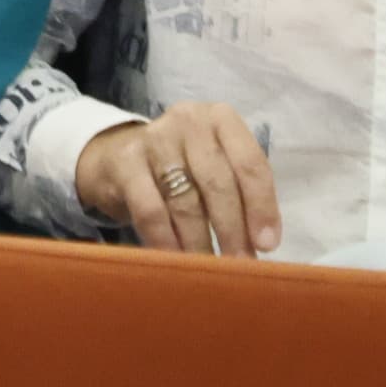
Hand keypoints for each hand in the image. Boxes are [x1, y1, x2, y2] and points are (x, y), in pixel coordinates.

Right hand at [75, 101, 280, 255]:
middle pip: (217, 182)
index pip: (250, 163)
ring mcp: (153, 138)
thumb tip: (262, 243)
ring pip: (185, 199)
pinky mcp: (124, 162)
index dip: (261, 206)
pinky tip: (175, 259)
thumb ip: (242, 194)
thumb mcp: (218, 166)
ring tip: (208, 267)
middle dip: (232, 229)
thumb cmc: (184, 166)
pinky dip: (165, 238)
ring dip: (200, 241)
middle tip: (239, 264)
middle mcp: (188, 120)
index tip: (267, 244)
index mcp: (221, 119)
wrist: (118, 157)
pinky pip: (150, 209)